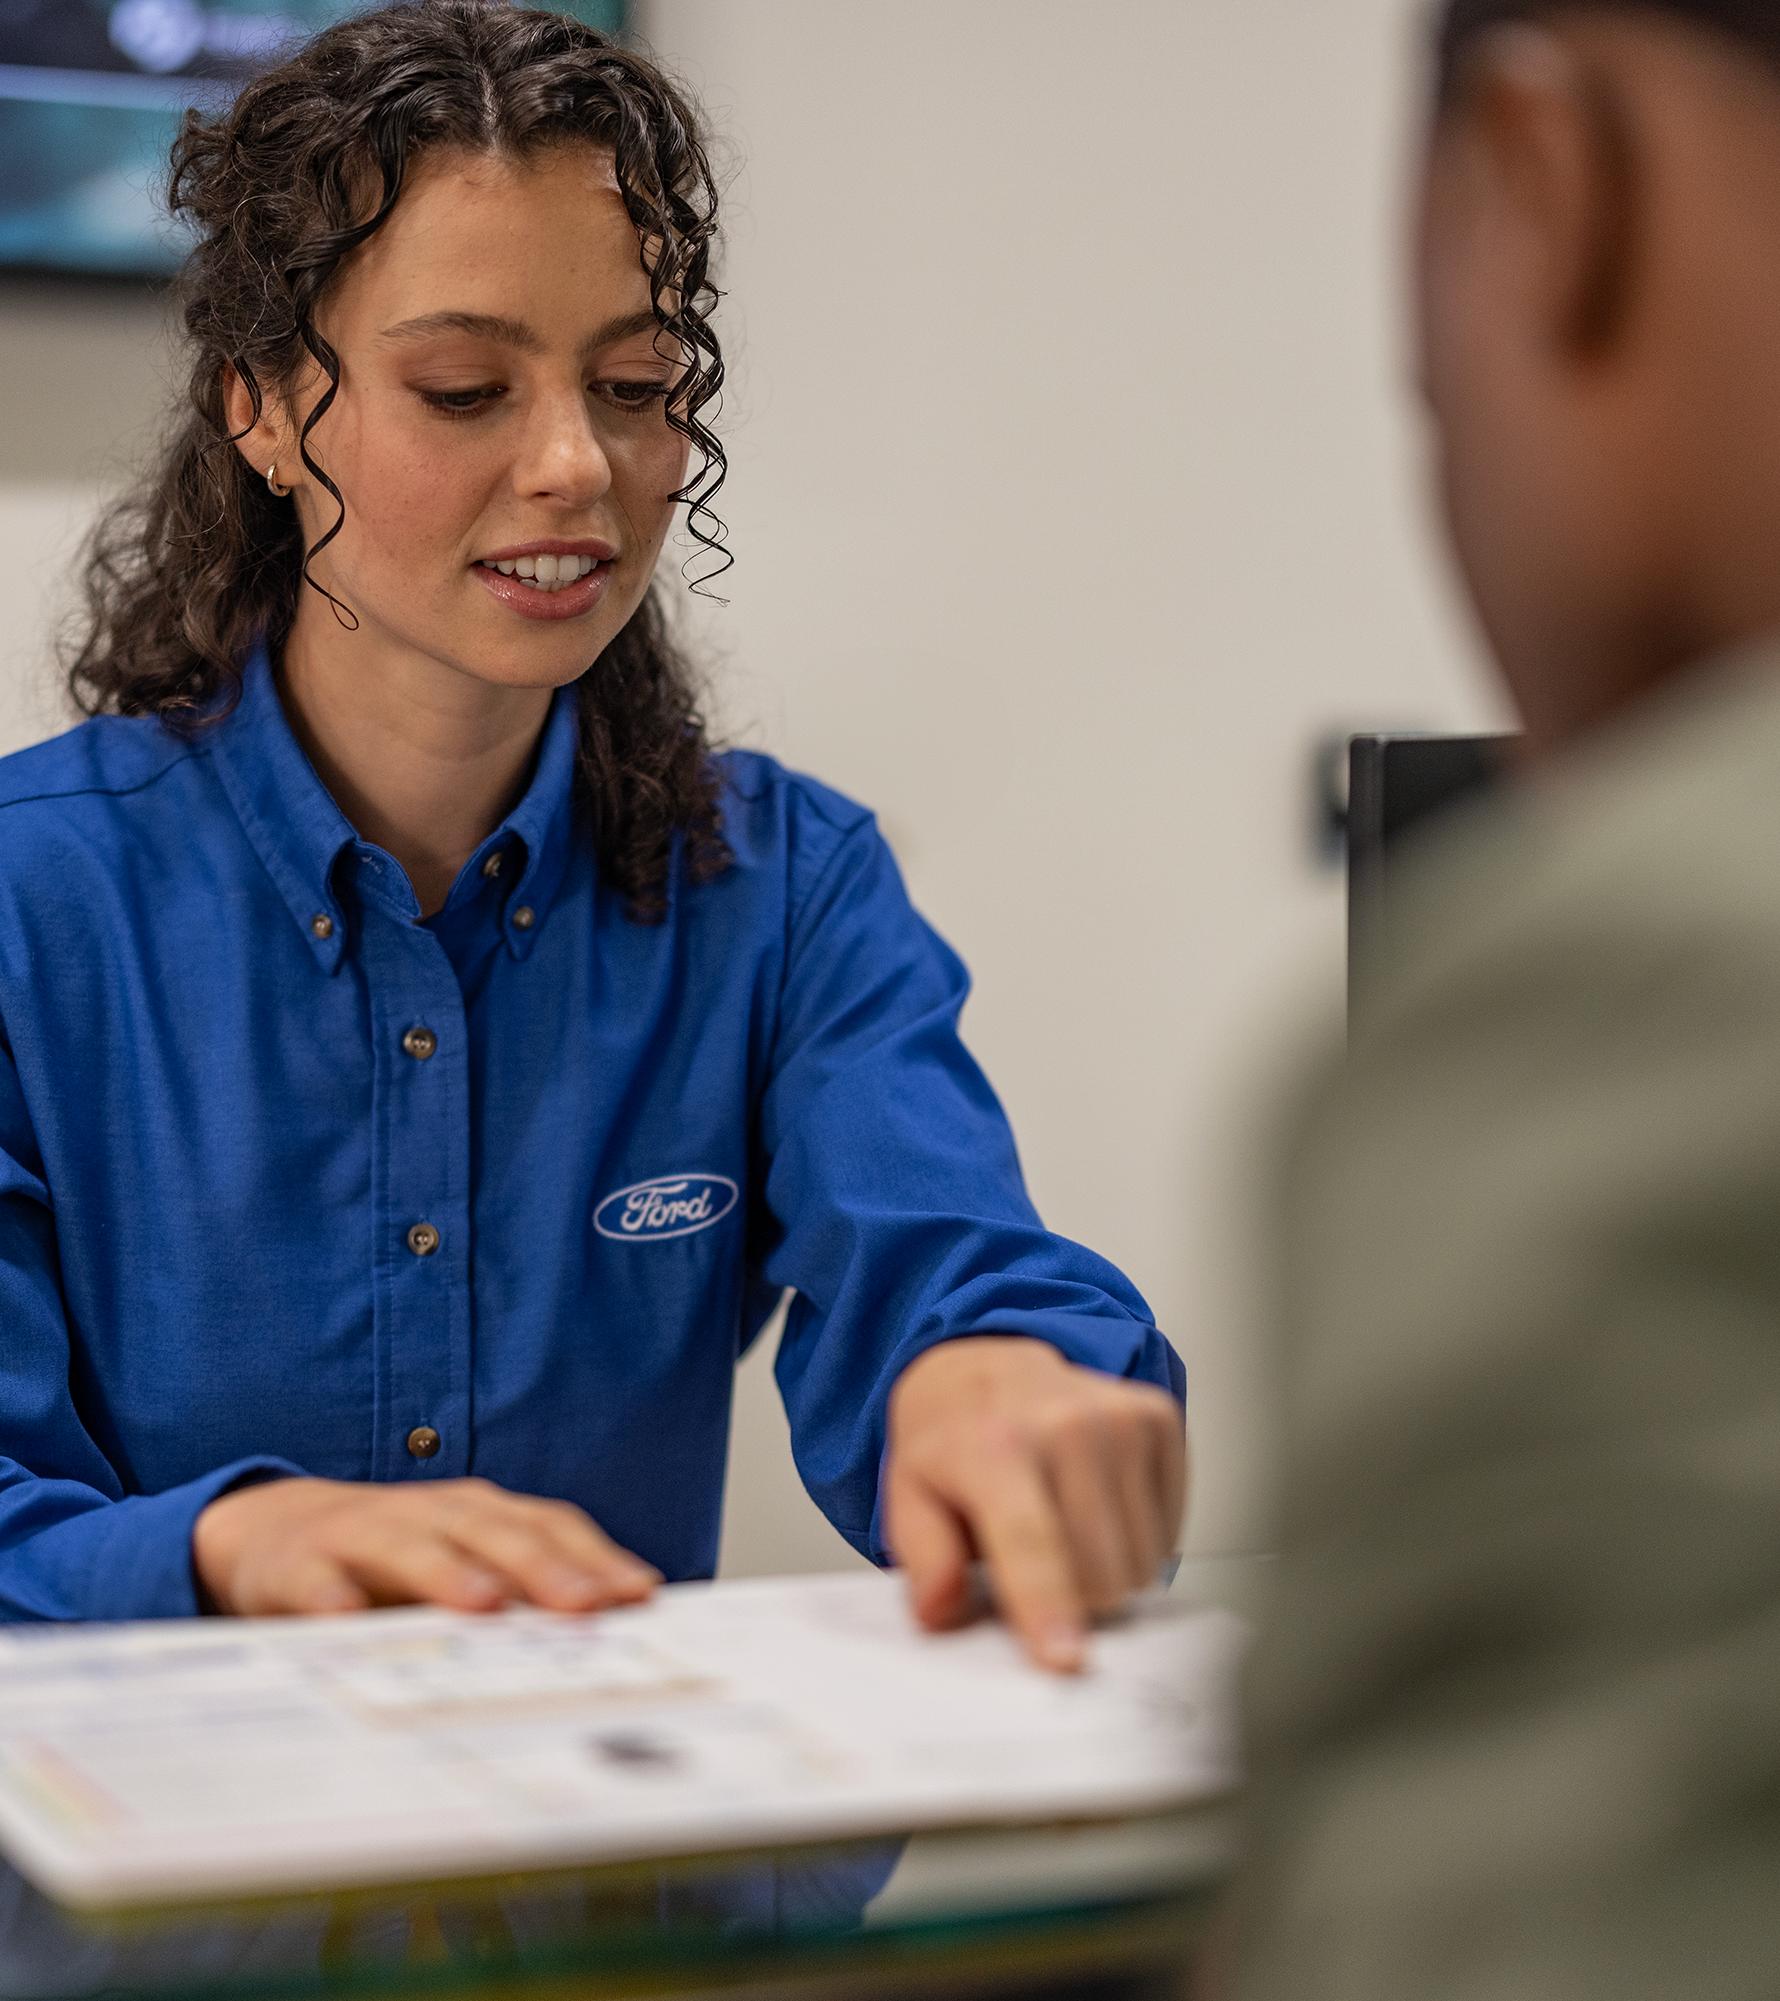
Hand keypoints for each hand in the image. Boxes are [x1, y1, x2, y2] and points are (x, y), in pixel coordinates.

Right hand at [192, 1475, 661, 1617]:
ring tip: (486, 1606)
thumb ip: (525, 1591)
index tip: (638, 1596)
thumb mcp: (463, 1561)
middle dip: (543, 1568)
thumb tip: (613, 1632)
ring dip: (449, 1574)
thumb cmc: (394, 1556)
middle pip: (493, 1534)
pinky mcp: (298, 1565)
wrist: (275, 1528)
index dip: (594, 1558)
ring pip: (411, 1548)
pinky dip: (333, 1600)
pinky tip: (350, 1622)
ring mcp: (363, 1533)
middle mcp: (430, 1514)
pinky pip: (316, 1584)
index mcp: (478, 1514)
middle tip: (586, 1607)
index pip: (548, 1526)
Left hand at [884, 1336, 1186, 1673]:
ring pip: (1140, 1561)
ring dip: (1107, 1569)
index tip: (1066, 1658)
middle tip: (1038, 1563)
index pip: (1031, 1541)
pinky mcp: (1157, 1418)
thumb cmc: (953, 1439)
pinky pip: (1168, 1529)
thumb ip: (925, 1558)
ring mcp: (1118, 1417)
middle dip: (1073, 1597)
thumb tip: (943, 1609)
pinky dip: (1137, 1537)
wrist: (987, 1364)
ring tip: (1066, 1526)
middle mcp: (1064, 1424)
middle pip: (1099, 1572)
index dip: (1048, 1606)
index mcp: (994, 1447)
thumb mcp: (909, 1495)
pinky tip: (1098, 1505)